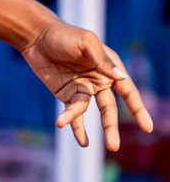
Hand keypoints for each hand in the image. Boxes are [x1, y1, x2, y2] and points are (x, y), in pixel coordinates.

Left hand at [20, 20, 152, 149]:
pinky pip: (72, 112)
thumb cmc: (64, 35)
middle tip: (113, 146)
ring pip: (88, 111)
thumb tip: (121, 77)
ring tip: (87, 146)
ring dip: (86, 128)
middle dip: (111, 127)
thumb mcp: (86, 42)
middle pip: (109, 108)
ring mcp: (81, 89)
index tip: (147, 127)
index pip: (128, 92)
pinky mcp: (65, 93)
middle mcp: (99, 81)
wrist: (36, 36)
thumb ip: (102, 61)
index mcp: (109, 68)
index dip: (138, 109)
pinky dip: (74, 124)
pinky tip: (80, 140)